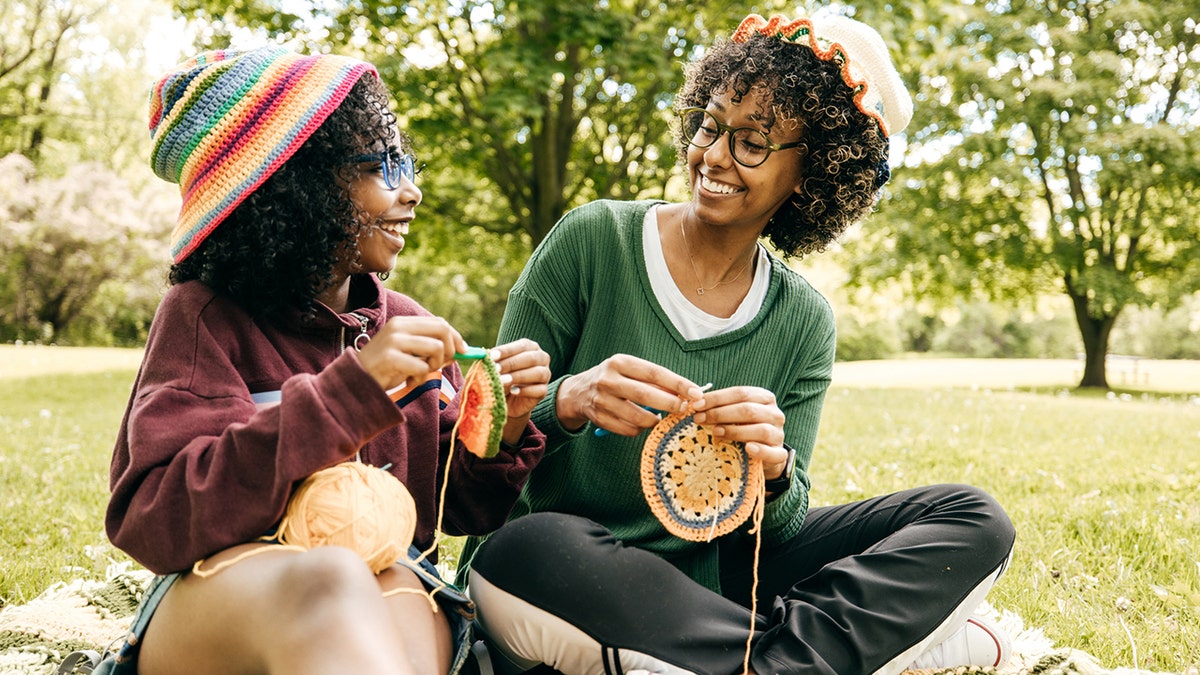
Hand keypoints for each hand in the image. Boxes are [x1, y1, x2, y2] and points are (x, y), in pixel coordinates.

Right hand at [355, 316, 466, 392]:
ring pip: (436, 348)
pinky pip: (422, 367)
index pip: (439, 322)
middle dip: (449, 351)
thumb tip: (460, 351)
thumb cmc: (385, 369)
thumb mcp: (409, 355)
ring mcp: (393, 341)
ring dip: (434, 366)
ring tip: (419, 375)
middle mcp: (398, 326)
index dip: (455, 337)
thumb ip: (430, 350)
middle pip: (442, 330)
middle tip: (439, 365)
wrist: (355, 381)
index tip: (463, 351)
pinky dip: (420, 379)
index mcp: (403, 322)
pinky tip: (408, 381)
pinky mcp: (390, 357)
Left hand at [492, 339, 550, 444]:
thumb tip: (485, 356)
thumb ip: (492, 360)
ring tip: (503, 381)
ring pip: (538, 373)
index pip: (522, 345)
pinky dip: (526, 391)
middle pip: (531, 358)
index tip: (492, 356)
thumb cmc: (500, 377)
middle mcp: (541, 358)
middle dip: (512, 363)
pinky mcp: (543, 391)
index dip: (507, 350)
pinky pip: (539, 390)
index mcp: (530, 347)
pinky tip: (513, 391)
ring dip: (519, 376)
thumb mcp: (495, 367)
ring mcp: (545, 375)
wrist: (506, 399)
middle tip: (496, 369)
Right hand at [556, 354, 707, 435]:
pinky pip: (629, 430)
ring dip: (655, 420)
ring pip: (638, 417)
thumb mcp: (629, 371)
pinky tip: (640, 423)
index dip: (678, 383)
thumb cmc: (614, 379)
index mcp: (620, 362)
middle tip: (684, 408)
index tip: (696, 392)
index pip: (654, 373)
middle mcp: (608, 380)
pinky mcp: (599, 418)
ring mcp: (601, 400)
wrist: (578, 392)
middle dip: (670, 403)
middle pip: (646, 395)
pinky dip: (640, 429)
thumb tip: (685, 394)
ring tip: (659, 417)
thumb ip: (654, 381)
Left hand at [692, 386, 789, 480]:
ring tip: (716, 433)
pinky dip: (761, 450)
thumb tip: (696, 404)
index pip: (740, 393)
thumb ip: (721, 407)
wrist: (765, 454)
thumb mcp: (735, 415)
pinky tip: (748, 448)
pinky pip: (773, 452)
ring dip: (736, 431)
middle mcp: (775, 413)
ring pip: (761, 429)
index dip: (717, 398)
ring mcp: (779, 434)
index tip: (696, 405)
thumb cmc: (745, 429)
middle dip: (720, 414)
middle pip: (748, 410)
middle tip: (700, 419)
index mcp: (764, 398)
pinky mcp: (780, 454)